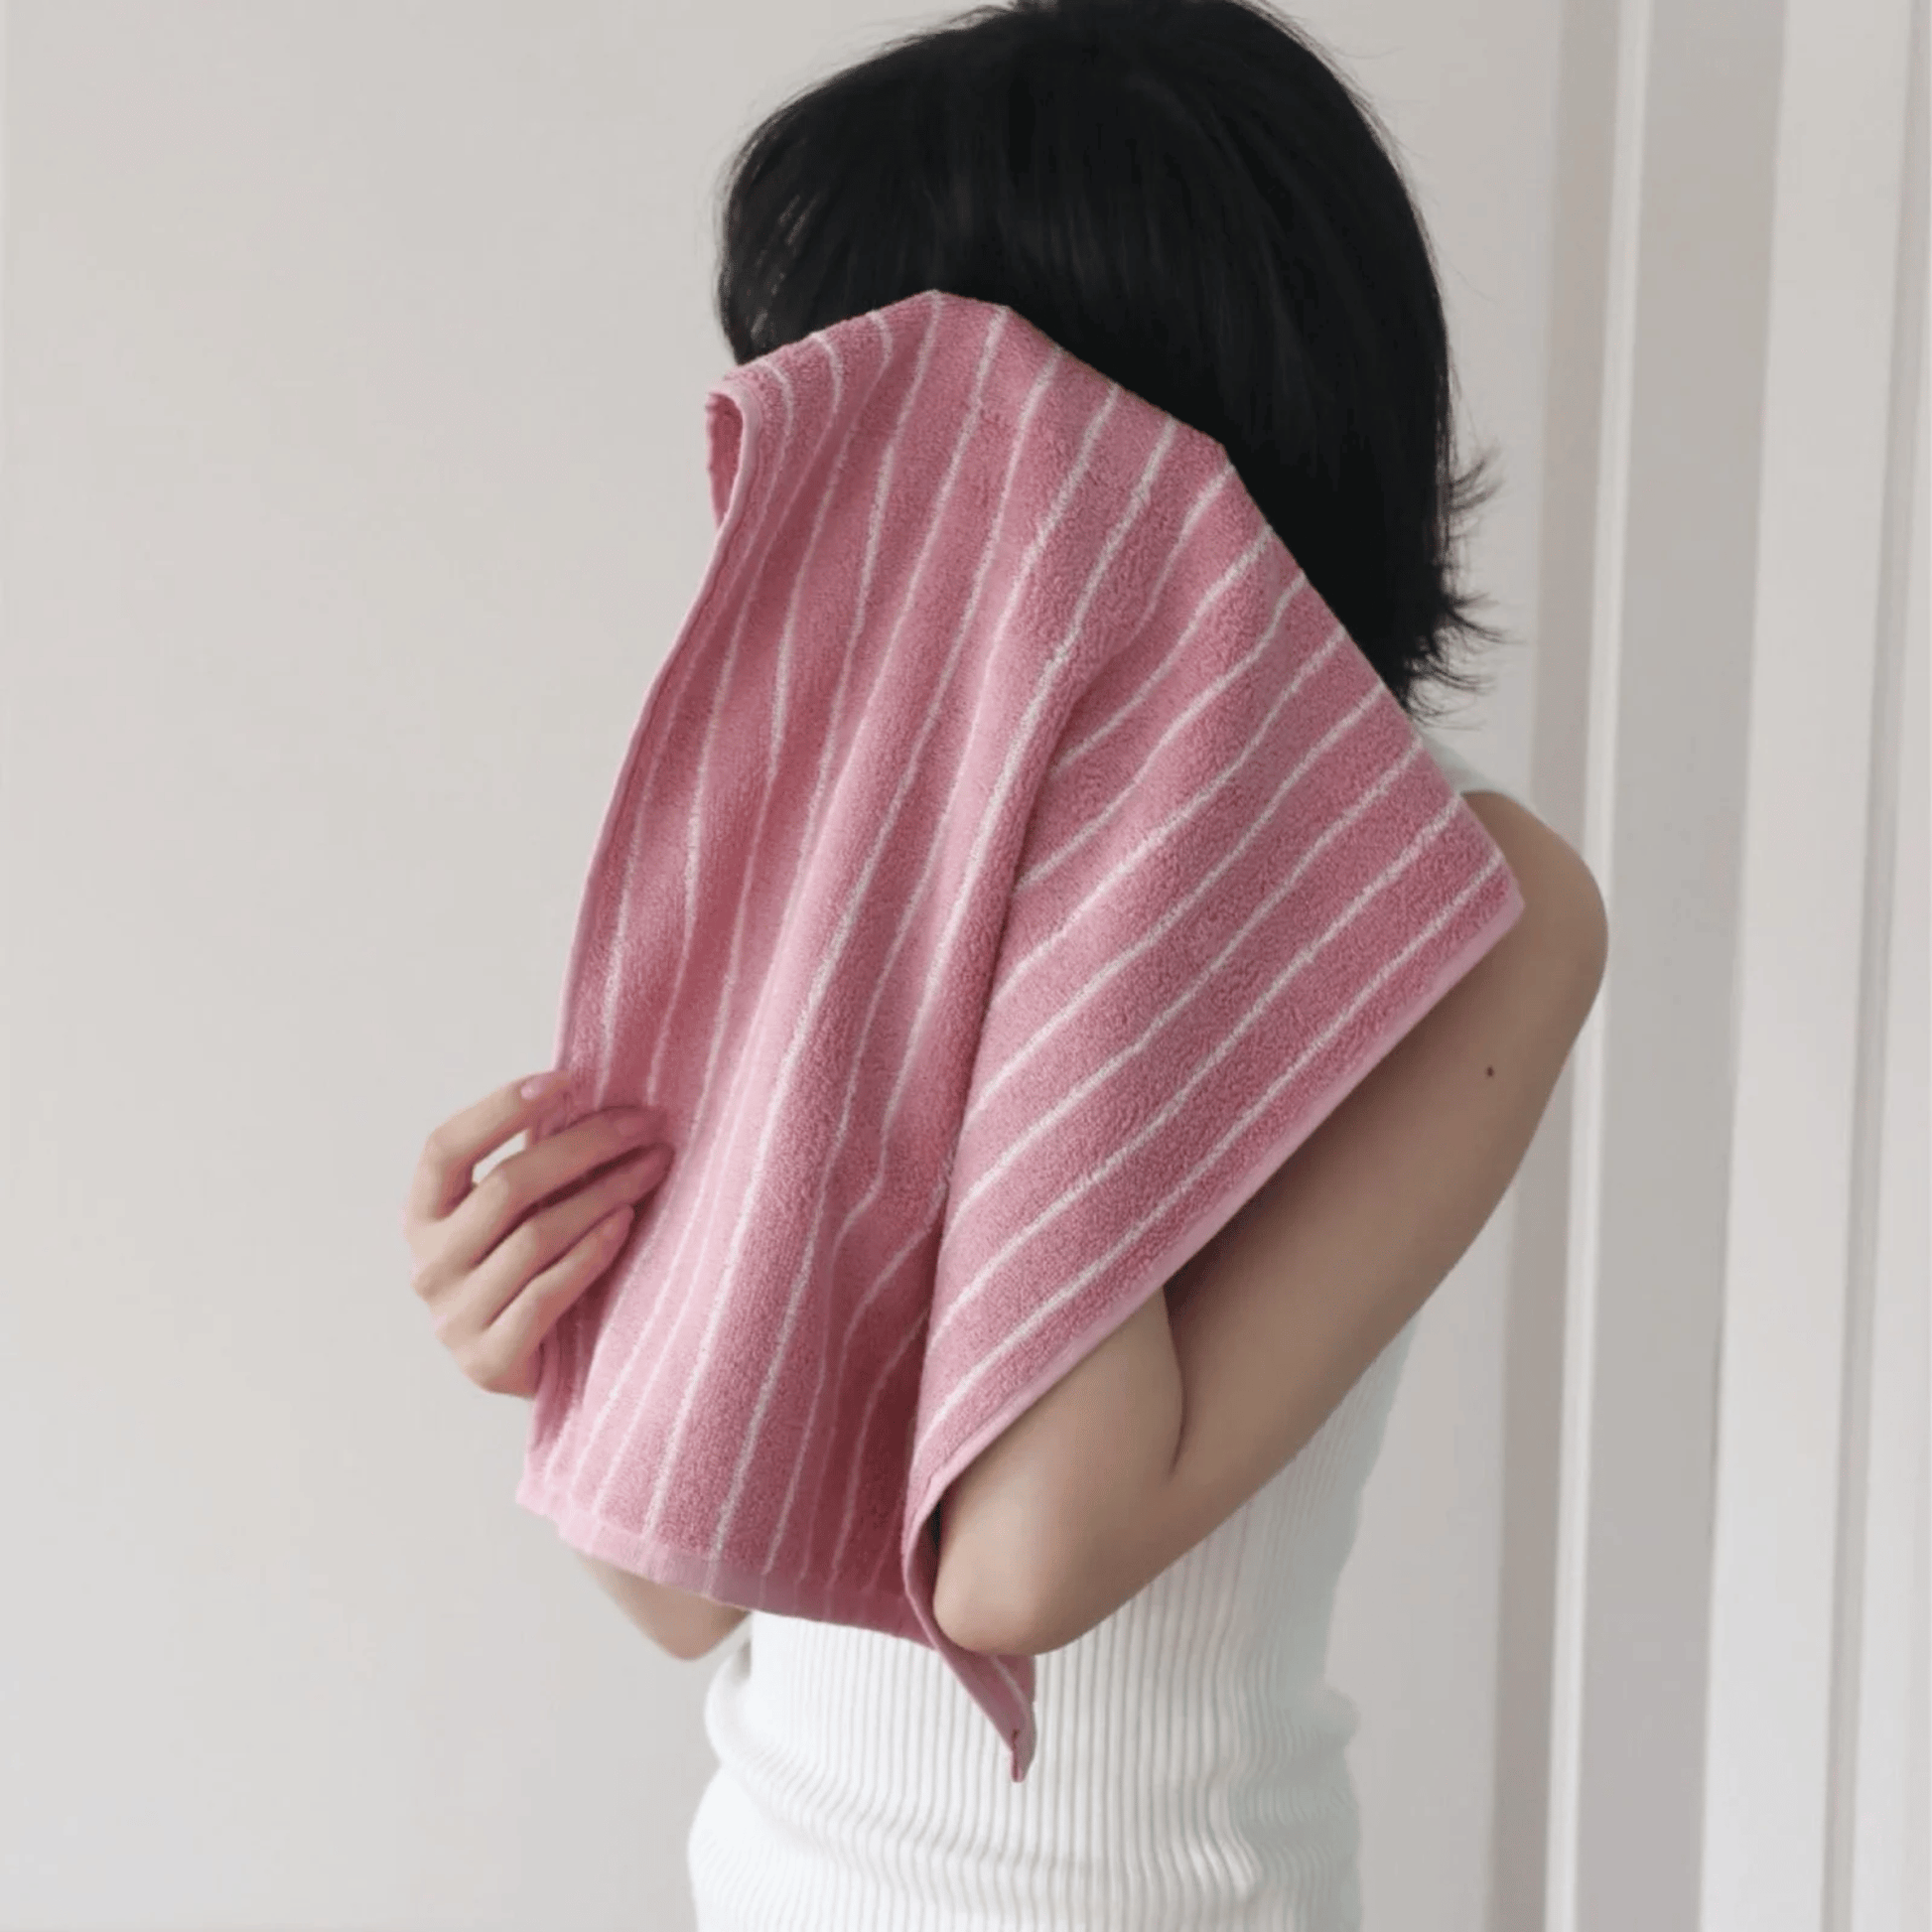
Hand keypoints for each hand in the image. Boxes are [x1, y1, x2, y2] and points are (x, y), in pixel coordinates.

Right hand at [402, 1073, 673, 1397]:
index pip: (445, 1147)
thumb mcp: (515, 1215)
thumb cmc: (531, 1271)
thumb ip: (530, 1165)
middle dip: (586, 1145)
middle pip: (507, 1186)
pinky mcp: (487, 1360)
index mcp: (422, 1217)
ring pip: (536, 1237)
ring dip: (605, 1192)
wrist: (534, 1371)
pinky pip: (547, 1293)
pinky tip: (628, 1222)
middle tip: (646, 1123)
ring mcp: (452, 1317)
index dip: (499, 1107)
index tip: (565, 1078)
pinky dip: (592, 1252)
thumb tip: (590, 1090)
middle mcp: (427, 1265)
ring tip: (654, 1165)